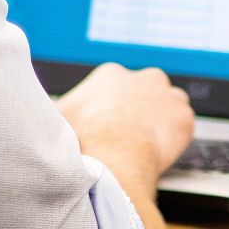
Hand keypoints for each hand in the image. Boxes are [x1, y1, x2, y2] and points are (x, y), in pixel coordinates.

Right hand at [56, 62, 194, 184]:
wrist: (115, 154)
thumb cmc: (84, 136)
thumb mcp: (58, 117)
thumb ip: (56, 110)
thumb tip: (45, 112)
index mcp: (112, 74)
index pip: (116, 87)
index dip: (112, 109)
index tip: (110, 125)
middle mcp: (144, 77)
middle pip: (144, 92)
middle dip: (139, 110)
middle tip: (130, 136)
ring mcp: (167, 95)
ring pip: (167, 106)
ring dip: (160, 122)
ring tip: (147, 144)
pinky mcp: (183, 116)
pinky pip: (182, 126)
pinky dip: (174, 138)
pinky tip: (160, 151)